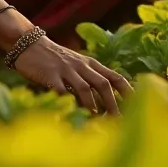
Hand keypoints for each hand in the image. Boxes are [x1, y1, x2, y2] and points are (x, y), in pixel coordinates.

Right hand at [12, 37, 132, 114]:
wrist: (29, 45)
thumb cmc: (55, 59)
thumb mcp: (77, 64)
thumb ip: (90, 78)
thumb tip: (106, 103)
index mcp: (91, 64)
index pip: (115, 77)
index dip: (128, 91)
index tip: (138, 106)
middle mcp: (82, 66)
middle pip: (103, 84)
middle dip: (113, 104)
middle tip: (119, 122)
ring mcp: (66, 70)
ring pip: (85, 88)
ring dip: (92, 105)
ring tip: (97, 120)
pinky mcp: (50, 75)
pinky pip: (62, 90)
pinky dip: (68, 102)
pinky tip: (72, 113)